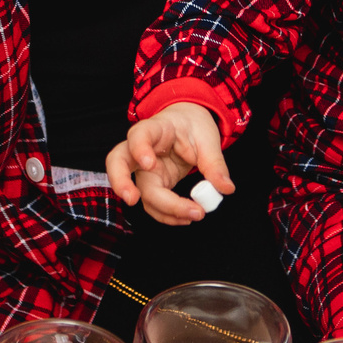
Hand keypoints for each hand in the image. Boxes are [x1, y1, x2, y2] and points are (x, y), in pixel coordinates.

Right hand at [105, 101, 231, 224]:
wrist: (188, 125)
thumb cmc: (193, 126)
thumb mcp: (208, 138)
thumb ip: (215, 164)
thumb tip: (225, 188)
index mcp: (155, 129)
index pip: (139, 135)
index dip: (139, 149)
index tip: (150, 163)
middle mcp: (141, 149)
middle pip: (117, 163)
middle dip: (121, 183)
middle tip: (133, 199)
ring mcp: (143, 169)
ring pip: (135, 190)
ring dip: (160, 209)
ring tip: (191, 215)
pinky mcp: (152, 184)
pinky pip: (153, 203)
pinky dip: (167, 214)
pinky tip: (187, 217)